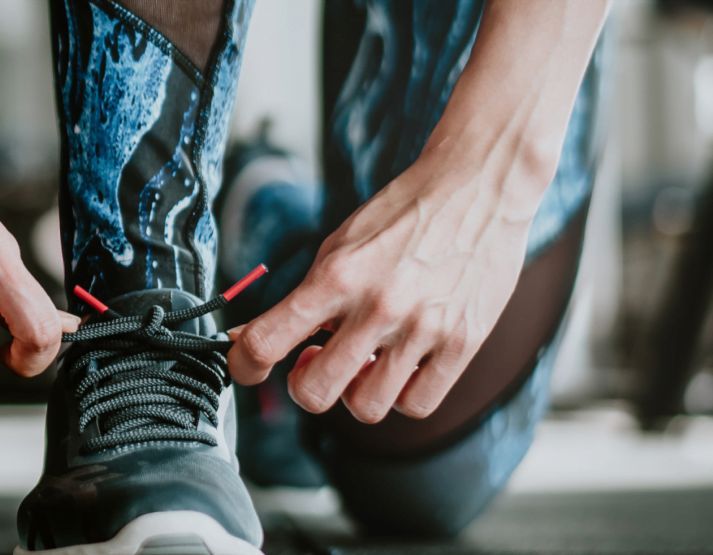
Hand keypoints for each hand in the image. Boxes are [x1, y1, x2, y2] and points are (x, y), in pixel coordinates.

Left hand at [226, 155, 536, 422]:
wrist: (477, 187)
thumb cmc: (402, 216)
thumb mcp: (338, 247)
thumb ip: (300, 298)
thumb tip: (248, 338)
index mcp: (337, 277)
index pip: (266, 341)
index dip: (244, 365)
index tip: (247, 367)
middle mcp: (378, 306)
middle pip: (315, 393)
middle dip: (304, 385)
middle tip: (316, 359)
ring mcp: (424, 328)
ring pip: (366, 408)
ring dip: (355, 392)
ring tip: (365, 360)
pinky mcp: (464, 342)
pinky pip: (418, 404)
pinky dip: (401, 394)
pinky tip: (401, 366)